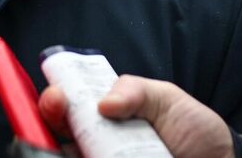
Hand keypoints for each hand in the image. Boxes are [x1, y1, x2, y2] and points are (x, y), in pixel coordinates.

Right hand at [39, 76, 232, 157]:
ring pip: (69, 155)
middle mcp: (96, 143)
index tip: (57, 97)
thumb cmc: (191, 127)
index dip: (53, 101)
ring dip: (74, 147)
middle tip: (61, 112)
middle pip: (55, 136)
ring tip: (90, 145)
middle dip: (50, 122)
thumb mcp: (166, 97)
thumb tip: (104, 103)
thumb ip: (135, 90)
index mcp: (103, 115)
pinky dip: (86, 156)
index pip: (64, 107)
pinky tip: (99, 154)